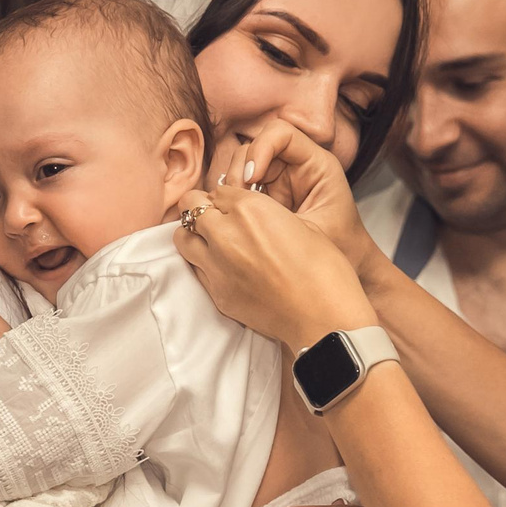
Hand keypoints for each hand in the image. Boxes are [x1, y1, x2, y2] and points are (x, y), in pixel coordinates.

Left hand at [173, 180, 373, 348]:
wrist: (323, 317)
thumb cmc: (323, 271)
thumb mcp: (303, 224)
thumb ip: (268, 213)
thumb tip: (253, 214)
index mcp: (249, 208)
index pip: (219, 190)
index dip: (227, 198)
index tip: (234, 206)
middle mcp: (225, 233)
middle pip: (191, 205)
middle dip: (202, 208)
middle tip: (217, 218)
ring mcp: (216, 265)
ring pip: (181, 237)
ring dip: (194, 235)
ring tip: (213, 242)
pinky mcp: (216, 293)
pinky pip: (195, 269)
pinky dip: (203, 264)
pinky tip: (224, 269)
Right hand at [212, 120, 385, 283]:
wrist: (351, 268)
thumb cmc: (343, 250)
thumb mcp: (316, 232)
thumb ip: (283, 217)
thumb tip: (242, 201)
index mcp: (317, 165)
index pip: (280, 133)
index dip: (260, 149)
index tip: (252, 179)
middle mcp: (296, 166)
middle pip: (255, 146)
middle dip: (241, 170)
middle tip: (240, 201)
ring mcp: (279, 180)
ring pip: (242, 166)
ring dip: (233, 186)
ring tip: (237, 213)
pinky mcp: (266, 197)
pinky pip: (241, 188)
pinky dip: (233, 201)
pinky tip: (235, 219)